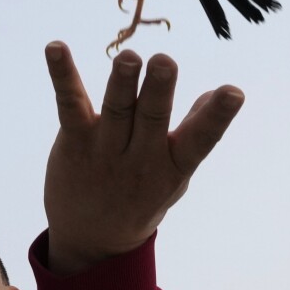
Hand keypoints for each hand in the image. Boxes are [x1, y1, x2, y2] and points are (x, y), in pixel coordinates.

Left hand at [42, 42, 244, 275]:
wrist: (92, 241)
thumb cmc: (141, 198)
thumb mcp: (175, 176)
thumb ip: (192, 134)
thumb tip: (213, 94)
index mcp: (172, 166)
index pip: (199, 140)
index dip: (217, 115)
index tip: (234, 92)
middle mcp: (140, 158)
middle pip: (151, 118)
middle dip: (158, 89)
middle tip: (165, 62)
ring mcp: (105, 150)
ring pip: (115, 110)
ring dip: (121, 82)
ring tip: (127, 58)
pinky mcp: (75, 140)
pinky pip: (69, 104)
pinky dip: (63, 74)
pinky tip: (56, 48)